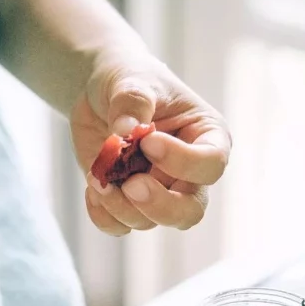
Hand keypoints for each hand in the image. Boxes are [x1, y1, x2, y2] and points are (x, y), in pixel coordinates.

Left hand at [70, 49, 231, 235]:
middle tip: (131, 185)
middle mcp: (188, 173)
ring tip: (98, 176)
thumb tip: (125, 130)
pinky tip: (93, 188)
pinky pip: (121, 226)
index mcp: (207, 138)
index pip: (211, 163)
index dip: (182, 161)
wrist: (102, 94)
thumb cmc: (131, 80)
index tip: (148, 140)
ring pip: (151, 222)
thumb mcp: (133, 79)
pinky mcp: (130, 202)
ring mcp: (160, 192)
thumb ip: (132, 101)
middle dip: (160, 206)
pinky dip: (103, 215)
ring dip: (121, 206)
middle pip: (190, 210)